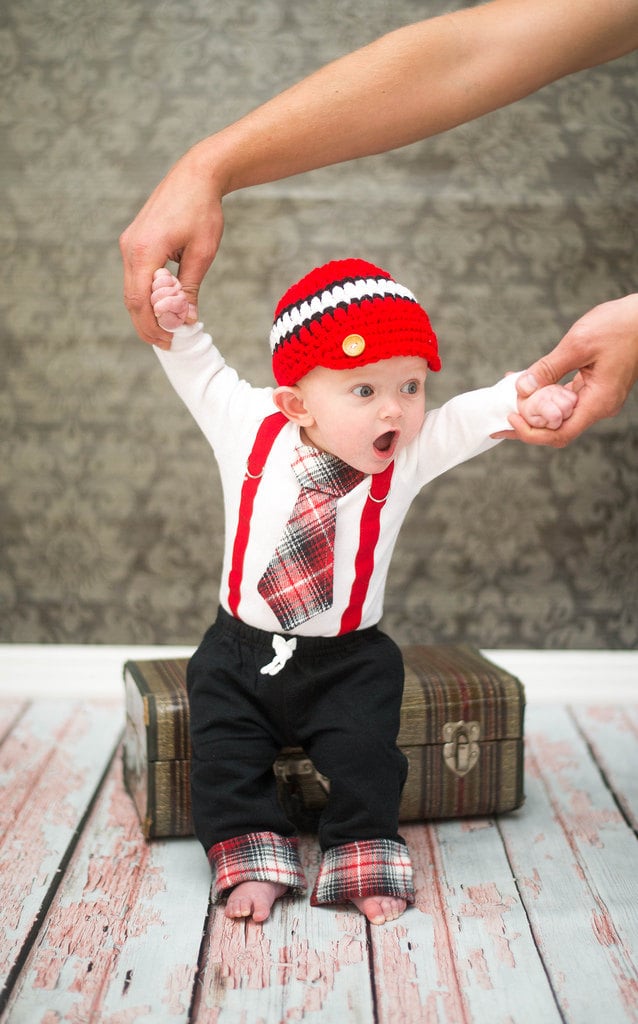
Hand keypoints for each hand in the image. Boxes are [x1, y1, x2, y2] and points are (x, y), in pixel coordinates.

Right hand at [120, 141, 224, 347]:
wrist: (195, 175)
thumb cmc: (202, 211)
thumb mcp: (202, 254)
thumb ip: (189, 288)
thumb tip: (186, 318)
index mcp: (145, 251)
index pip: (141, 301)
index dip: (153, 326)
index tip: (170, 341)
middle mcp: (130, 248)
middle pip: (131, 299)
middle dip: (147, 325)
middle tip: (167, 343)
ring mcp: (128, 243)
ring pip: (131, 289)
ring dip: (146, 312)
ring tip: (166, 329)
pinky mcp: (134, 241)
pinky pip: (135, 276)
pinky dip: (146, 295)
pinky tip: (163, 307)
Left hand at [494, 294, 637, 446]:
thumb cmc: (619, 326)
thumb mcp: (577, 345)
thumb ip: (548, 369)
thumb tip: (522, 388)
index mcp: (598, 402)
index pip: (560, 434)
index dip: (531, 432)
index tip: (510, 418)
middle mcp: (599, 406)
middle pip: (557, 427)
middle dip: (528, 421)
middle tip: (500, 412)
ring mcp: (599, 397)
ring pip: (561, 412)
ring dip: (535, 405)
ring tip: (509, 393)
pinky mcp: (596, 387)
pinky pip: (567, 397)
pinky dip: (547, 392)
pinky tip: (529, 381)